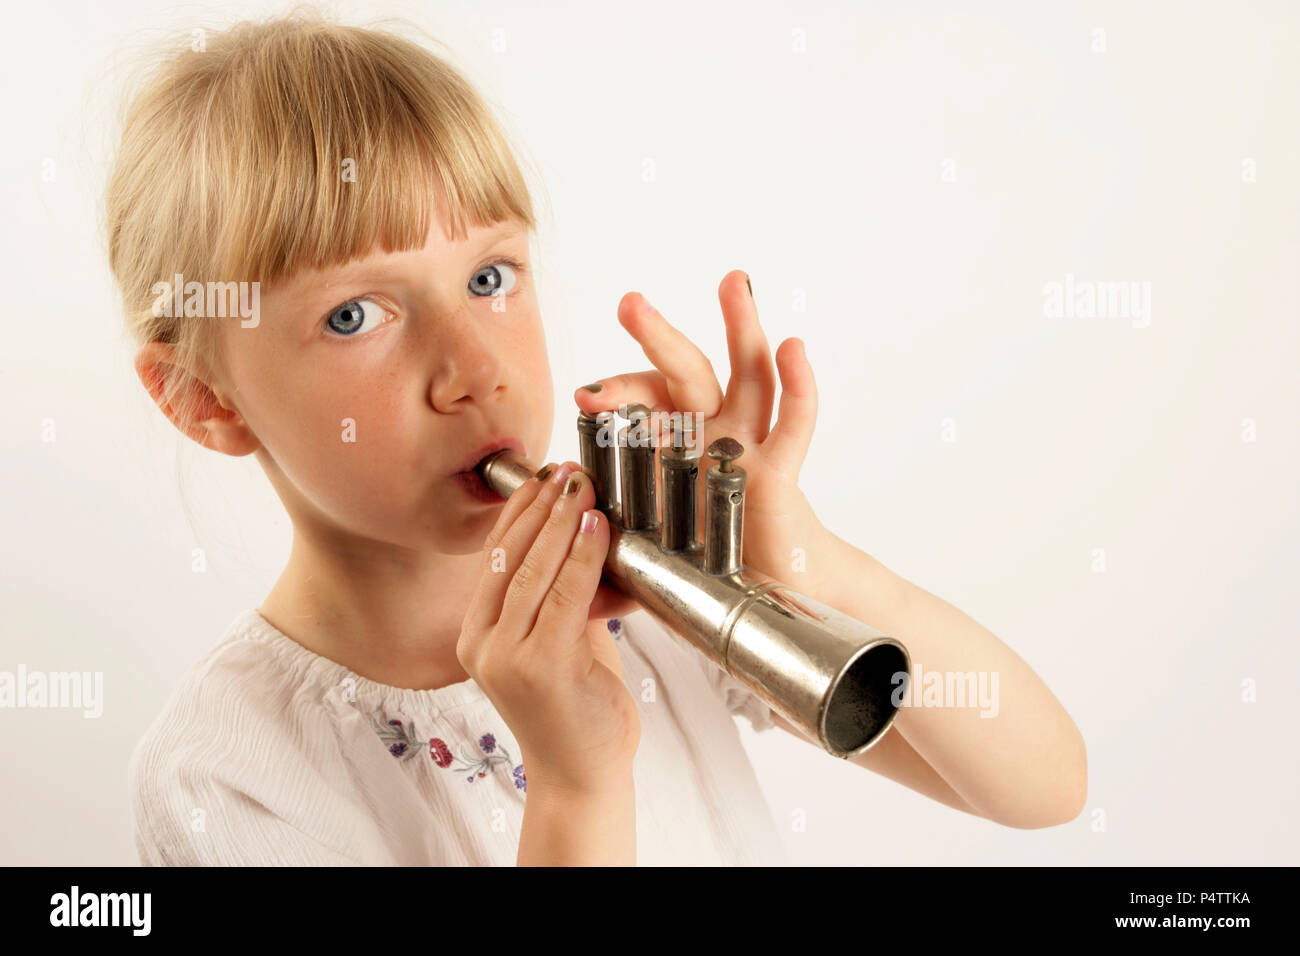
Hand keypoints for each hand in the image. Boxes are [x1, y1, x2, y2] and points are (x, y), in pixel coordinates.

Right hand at [458, 462, 640, 793]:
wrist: (582, 775)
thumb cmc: (575, 708)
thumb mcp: (562, 639)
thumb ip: (563, 595)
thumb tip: (588, 539)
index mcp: (477, 634)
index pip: (494, 556)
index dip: (519, 510)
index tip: (544, 477)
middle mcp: (482, 644)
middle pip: (509, 556)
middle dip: (542, 506)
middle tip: (569, 471)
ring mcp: (507, 657)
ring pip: (533, 570)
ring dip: (562, 522)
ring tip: (582, 487)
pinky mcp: (541, 667)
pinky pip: (565, 596)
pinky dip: (583, 557)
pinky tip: (597, 529)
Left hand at [574, 270, 834, 594]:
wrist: (766, 586)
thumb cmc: (704, 558)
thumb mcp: (645, 536)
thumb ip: (611, 517)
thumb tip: (562, 506)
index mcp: (675, 441)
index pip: (645, 399)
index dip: (616, 392)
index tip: (584, 396)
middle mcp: (713, 431)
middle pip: (689, 371)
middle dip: (659, 336)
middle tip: (630, 303)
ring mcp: (750, 443)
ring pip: (750, 375)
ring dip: (742, 327)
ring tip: (733, 281)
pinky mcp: (781, 470)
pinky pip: (794, 424)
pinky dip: (798, 387)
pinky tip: (793, 348)